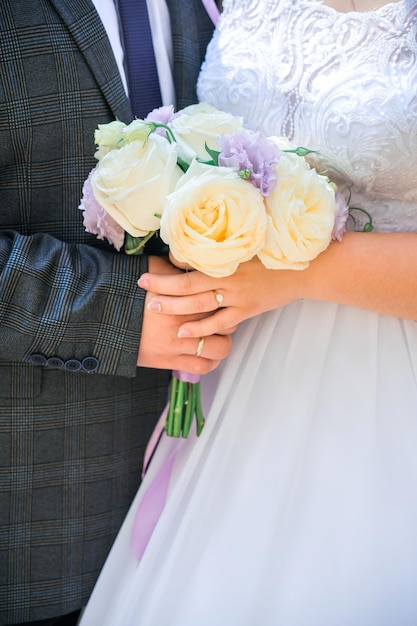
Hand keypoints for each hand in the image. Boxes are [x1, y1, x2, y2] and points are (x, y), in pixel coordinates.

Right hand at [137, 256, 231, 372]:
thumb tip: (195, 264)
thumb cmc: (127, 288)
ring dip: (219, 345)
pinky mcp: (169, 360)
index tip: (219, 302)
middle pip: (227, 327)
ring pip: (219, 350)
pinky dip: (207, 363)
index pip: (222, 302)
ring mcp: (179, 343)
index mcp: (187, 297)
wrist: (101, 314)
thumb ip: (179, 269)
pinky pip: (201, 368)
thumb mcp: (155, 268)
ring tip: (213, 340)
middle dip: (226, 324)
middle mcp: (187, 321)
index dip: (225, 303)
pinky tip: (204, 356)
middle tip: (219, 321)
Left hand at [138, 256, 303, 337]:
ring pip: (198, 304)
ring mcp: (237, 295)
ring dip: (173, 307)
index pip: (192, 258)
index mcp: (228, 255)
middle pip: (187, 283)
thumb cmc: (274, 252)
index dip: (172, 261)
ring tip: (152, 308)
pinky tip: (182, 332)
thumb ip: (224, 244)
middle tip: (141, 285)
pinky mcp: (246, 311)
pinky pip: (218, 323)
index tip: (156, 262)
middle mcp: (229, 275)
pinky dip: (199, 329)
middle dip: (162, 285)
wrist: (303, 269)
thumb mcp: (249, 241)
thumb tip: (197, 244)